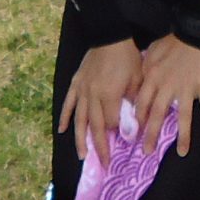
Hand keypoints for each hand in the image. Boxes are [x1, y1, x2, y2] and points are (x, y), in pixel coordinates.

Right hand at [58, 40, 139, 169]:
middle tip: (103, 164)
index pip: (112, 122)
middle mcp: (92, 96)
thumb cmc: (127, 58)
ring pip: (79, 120)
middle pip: (95, 126)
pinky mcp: (76, 83)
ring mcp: (82, 90)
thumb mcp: (137, 79)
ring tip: (82, 156)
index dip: (118, 134)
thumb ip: (134, 103)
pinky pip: (69, 103)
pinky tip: (62, 130)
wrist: (110, 35)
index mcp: (109, 95)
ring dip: (80, 139)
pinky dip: (65, 117)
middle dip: (99, 147)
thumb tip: (133, 126)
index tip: (125, 144)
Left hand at [133, 35, 199, 156]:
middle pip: (158, 114)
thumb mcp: (153, 52)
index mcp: (153, 77)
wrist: (196, 33)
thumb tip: (140, 82)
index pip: (143, 102)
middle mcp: (167, 86)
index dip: (139, 118)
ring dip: (183, 136)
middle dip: (152, 134)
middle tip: (147, 151)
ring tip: (182, 152)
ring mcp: (187, 88)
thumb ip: (146, 69)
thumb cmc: (174, 41)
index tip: (135, 132)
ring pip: (183, 116)